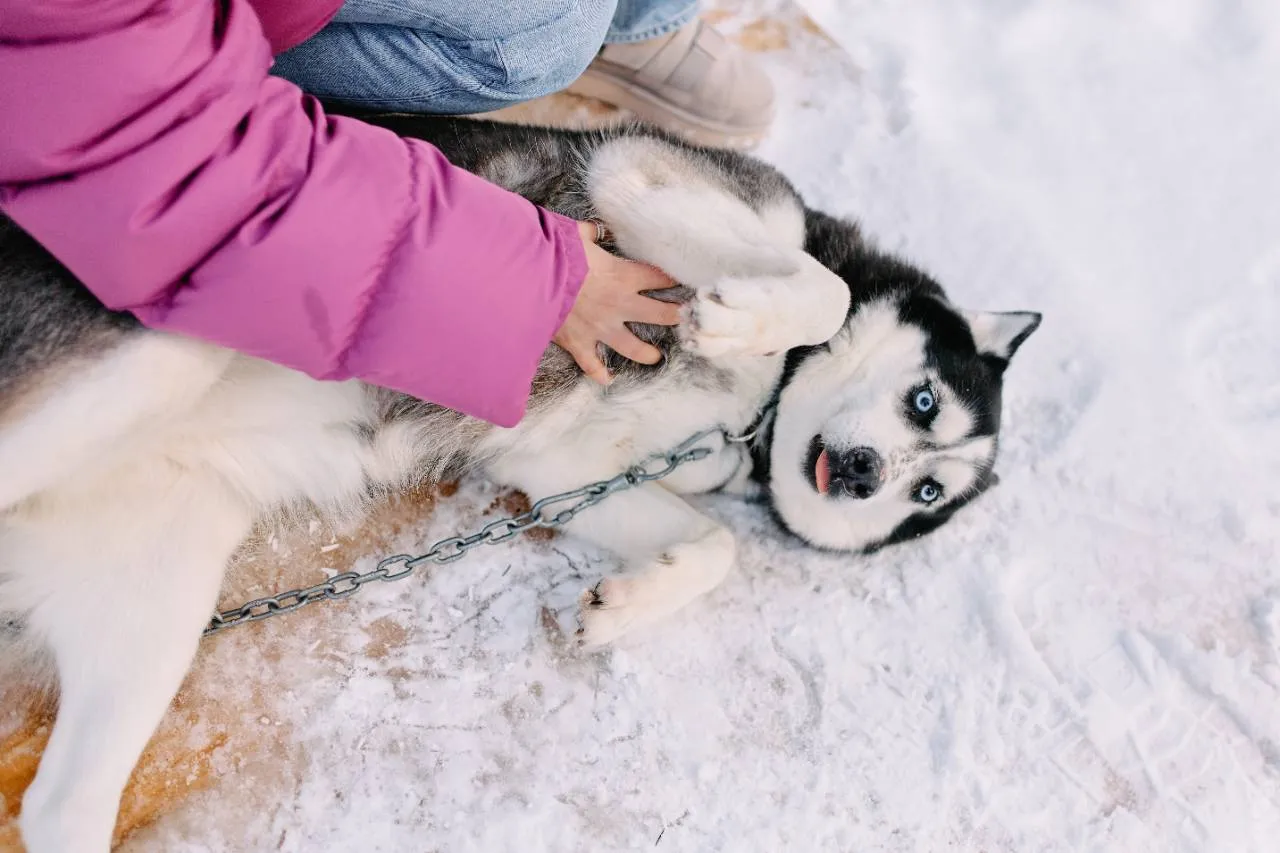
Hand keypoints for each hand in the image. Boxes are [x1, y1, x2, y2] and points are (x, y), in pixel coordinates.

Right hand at [553, 221, 680, 384]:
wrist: (527, 280)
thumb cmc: (553, 253)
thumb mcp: (576, 233)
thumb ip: (591, 234)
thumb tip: (594, 230)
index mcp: (623, 275)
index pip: (660, 278)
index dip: (673, 279)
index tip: (682, 281)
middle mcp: (619, 305)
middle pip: (661, 315)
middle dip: (676, 316)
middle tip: (685, 319)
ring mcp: (601, 328)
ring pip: (634, 348)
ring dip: (648, 353)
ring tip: (656, 356)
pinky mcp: (580, 343)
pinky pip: (593, 365)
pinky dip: (600, 375)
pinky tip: (608, 379)